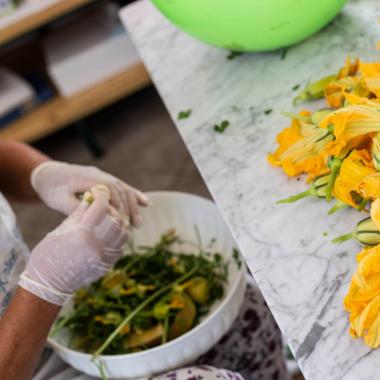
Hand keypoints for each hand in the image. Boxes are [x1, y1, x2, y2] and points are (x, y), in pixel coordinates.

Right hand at [19, 185, 127, 304]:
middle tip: (106, 203)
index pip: (101, 208)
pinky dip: (120, 234)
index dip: (102, 195)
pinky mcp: (108, 265)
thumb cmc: (49, 254)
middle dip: (113, 207)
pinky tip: (111, 229)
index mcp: (82, 235)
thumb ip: (80, 212)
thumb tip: (92, 196)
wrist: (49, 284)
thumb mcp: (61, 229)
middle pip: (117, 219)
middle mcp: (97, 247)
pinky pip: (121, 245)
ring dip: (120, 220)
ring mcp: (105, 258)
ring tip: (110, 215)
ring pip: (124, 233)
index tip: (99, 190)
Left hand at [31, 161, 149, 226]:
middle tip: (134, 226)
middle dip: (129, 208)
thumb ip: (78, 209)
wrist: (47, 175)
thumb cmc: (52, 190)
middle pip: (121, 190)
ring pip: (124, 189)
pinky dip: (134, 195)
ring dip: (133, 205)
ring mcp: (103, 176)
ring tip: (138, 223)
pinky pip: (122, 187)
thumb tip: (96, 220)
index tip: (122, 223)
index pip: (110, 191)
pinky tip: (146, 203)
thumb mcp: (60, 202)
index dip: (118, 207)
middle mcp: (99, 175)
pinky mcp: (105, 180)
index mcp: (89, 178)